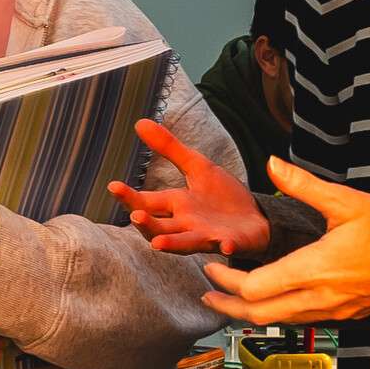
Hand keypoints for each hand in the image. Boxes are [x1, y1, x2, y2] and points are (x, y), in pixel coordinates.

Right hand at [107, 119, 271, 256]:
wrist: (256, 217)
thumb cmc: (222, 196)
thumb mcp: (197, 167)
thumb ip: (170, 148)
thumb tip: (139, 122)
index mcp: (176, 205)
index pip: (147, 203)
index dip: (130, 197)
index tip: (113, 186)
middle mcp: (186, 224)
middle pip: (159, 227)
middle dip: (146, 224)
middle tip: (136, 216)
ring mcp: (207, 236)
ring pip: (184, 243)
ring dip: (171, 244)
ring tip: (158, 243)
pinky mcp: (231, 242)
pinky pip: (226, 246)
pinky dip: (225, 246)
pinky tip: (225, 244)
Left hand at [200, 161, 369, 325]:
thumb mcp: (347, 201)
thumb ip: (303, 185)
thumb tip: (272, 163)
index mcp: (316, 269)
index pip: (255, 288)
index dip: (227, 281)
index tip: (212, 268)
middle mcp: (321, 297)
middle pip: (259, 315)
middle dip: (228, 305)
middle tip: (209, 292)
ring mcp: (333, 311)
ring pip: (279, 322)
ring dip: (250, 313)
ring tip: (230, 300)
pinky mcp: (344, 316)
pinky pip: (300, 321)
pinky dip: (277, 313)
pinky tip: (270, 300)